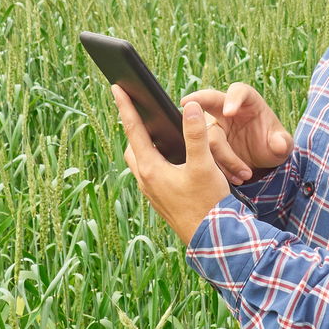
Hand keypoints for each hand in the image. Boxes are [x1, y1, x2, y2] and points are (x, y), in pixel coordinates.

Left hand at [114, 86, 230, 242]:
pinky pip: (151, 173)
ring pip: (141, 161)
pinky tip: (171, 159)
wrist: (213, 241)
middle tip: (139, 109)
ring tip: (157, 131)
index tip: (116, 87)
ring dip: (145, 145)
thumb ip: (196, 134)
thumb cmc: (208, 203)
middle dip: (134, 127)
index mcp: (151, 168)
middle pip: (132, 146)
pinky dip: (155, 159)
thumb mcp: (204, 165)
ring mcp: (152, 192)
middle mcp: (146, 180)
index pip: (133, 129)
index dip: (125, 106)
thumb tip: (190, 106)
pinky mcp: (161, 200)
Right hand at [181, 82, 292, 185]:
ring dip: (224, 158)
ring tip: (244, 175)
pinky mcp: (207, 143)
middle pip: (209, 98)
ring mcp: (215, 125)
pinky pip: (205, 153)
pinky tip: (234, 178)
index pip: (238, 91)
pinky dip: (218, 167)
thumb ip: (282, 143)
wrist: (262, 160)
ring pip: (209, 138)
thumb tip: (279, 144)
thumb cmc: (272, 143)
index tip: (228, 111)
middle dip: (197, 99)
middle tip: (186, 104)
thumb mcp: (282, 145)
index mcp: (248, 101)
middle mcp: (227, 108)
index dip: (232, 99)